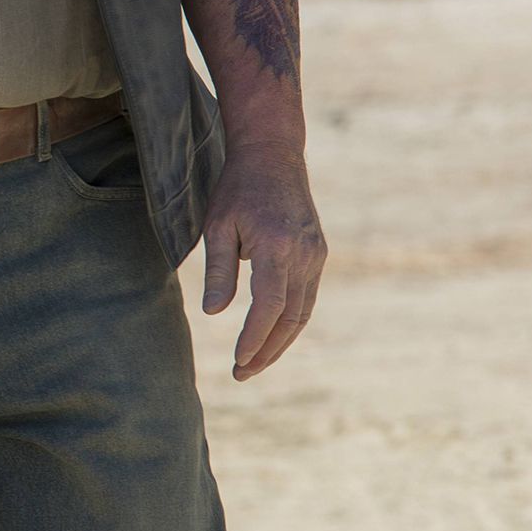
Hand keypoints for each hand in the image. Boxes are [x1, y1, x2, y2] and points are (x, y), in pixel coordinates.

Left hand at [199, 137, 328, 379]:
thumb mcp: (217, 226)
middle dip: (267, 350)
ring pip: (303, 312)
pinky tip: (270, 335)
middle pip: (291, 317)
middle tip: (242, 374)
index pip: (270, 306)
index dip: (255, 337)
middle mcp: (304, 254)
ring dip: (280, 341)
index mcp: (276, 247)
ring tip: (254, 363)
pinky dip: (290, 321)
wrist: (273, 157)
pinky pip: (306, 297)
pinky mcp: (318, 254)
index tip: (238, 360)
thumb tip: (213, 314)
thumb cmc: (237, 189)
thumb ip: (218, 271)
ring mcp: (316, 255)